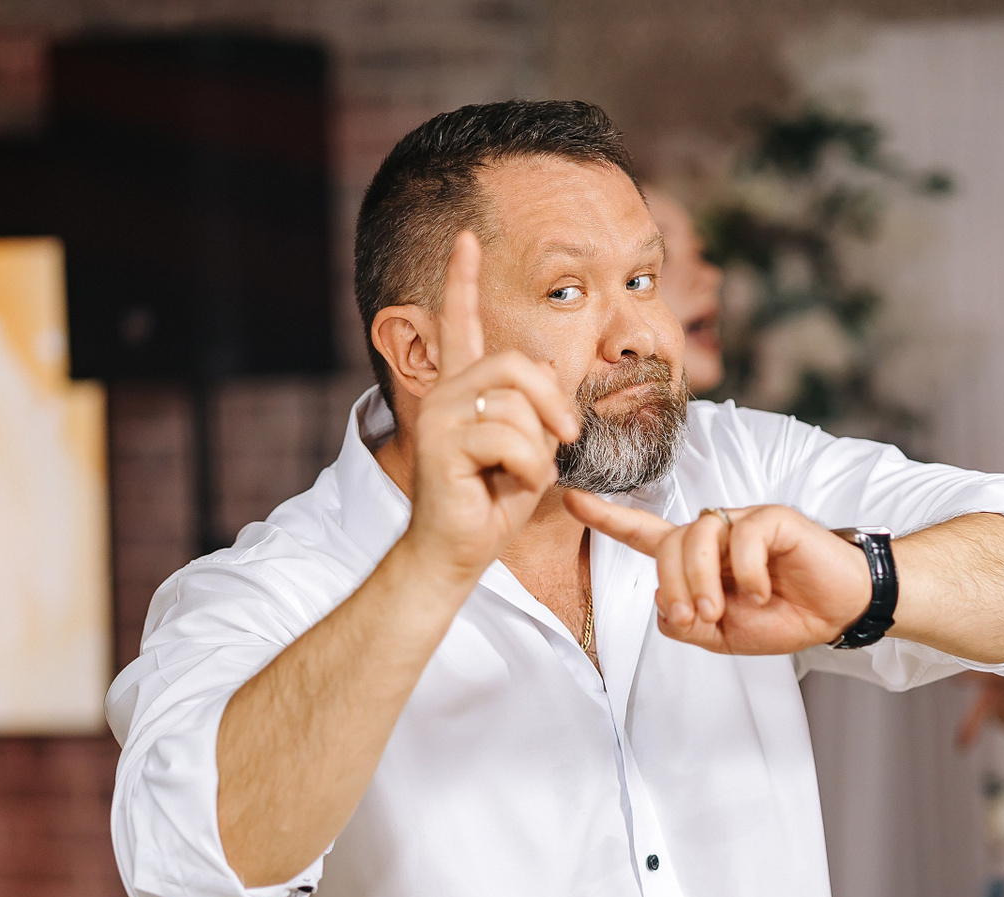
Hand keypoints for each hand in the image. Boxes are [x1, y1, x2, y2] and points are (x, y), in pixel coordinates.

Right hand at [399, 232, 580, 582]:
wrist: (456, 552)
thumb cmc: (492, 504)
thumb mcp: (530, 450)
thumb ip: (538, 409)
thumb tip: (547, 364)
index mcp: (462, 389)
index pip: (462, 324)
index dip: (462, 280)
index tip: (466, 238)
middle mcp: (445, 393)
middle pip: (516, 364)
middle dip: (553, 403)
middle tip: (566, 438)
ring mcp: (438, 416)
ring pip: (516, 406)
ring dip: (537, 449)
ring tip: (519, 476)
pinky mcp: (439, 444)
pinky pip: (508, 438)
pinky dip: (525, 468)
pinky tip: (506, 486)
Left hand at [562, 495, 871, 653]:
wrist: (838, 610)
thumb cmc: (784, 617)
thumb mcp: (724, 637)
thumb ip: (688, 626)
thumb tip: (665, 609)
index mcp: (698, 559)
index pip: (644, 535)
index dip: (607, 518)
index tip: (571, 498)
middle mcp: (715, 534)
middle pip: (667, 546)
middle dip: (673, 586)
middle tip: (698, 617)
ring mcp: (743, 522)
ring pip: (697, 536)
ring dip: (701, 579)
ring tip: (723, 609)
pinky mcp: (773, 518)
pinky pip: (743, 537)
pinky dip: (748, 572)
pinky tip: (764, 592)